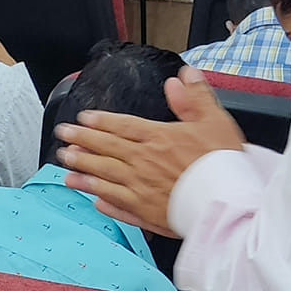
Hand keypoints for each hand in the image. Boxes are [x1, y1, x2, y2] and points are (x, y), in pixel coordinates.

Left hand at [54, 67, 244, 235]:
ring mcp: (140, 190)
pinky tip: (94, 202)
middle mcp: (143, 163)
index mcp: (158, 139)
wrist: (227, 203)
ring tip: (66, 167)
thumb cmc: (222, 164)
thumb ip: (195, 98)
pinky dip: (105, 204)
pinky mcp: (145, 214)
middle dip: (81, 141)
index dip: (100, 121)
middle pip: (106, 149)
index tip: (82, 119)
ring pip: (104, 178)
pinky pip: (119, 207)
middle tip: (63, 136)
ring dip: (83, 172)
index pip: (122, 126)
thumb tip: (182, 77)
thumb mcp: (215, 121)